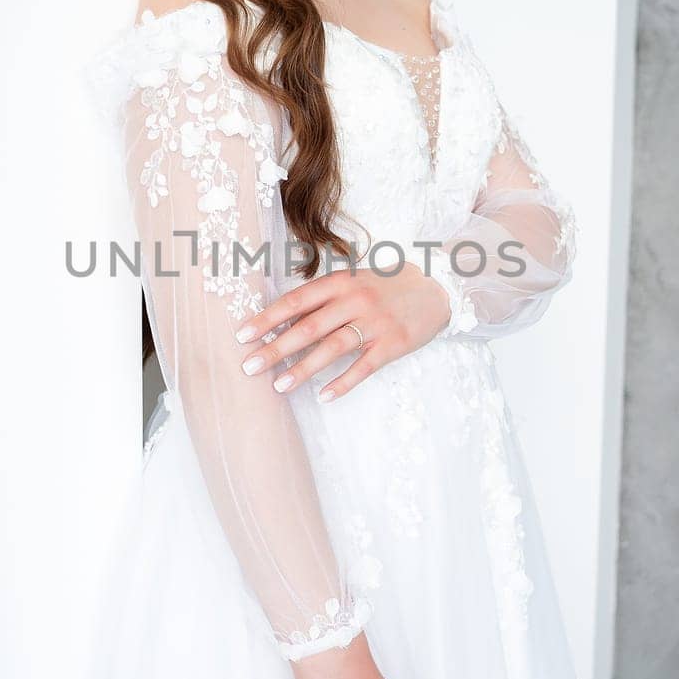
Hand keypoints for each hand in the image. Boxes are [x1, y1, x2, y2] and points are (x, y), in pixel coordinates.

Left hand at [236, 262, 449, 401]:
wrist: (436, 286)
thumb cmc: (385, 286)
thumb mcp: (352, 282)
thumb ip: (322, 299)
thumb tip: (281, 319)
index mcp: (341, 282)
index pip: (296, 300)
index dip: (267, 318)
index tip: (242, 335)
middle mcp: (355, 300)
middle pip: (309, 327)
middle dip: (276, 348)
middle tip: (250, 365)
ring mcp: (375, 323)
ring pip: (333, 348)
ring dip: (303, 369)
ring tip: (279, 386)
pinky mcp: (393, 344)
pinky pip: (364, 367)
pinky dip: (343, 382)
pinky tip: (323, 396)